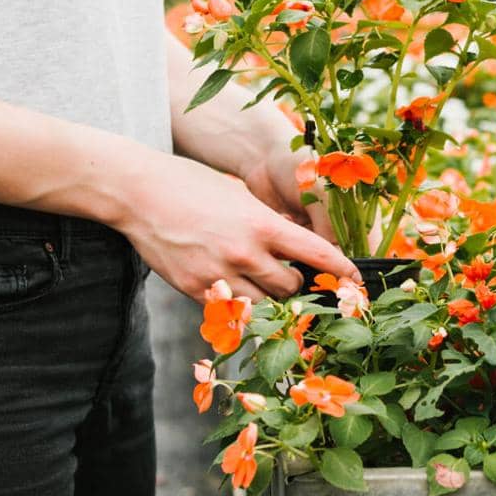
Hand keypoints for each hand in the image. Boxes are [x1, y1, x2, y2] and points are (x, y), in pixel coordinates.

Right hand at [116, 154, 358, 303]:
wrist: (139, 193)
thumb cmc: (192, 186)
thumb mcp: (239, 196)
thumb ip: (268, 224)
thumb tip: (295, 247)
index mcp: (262, 225)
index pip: (317, 254)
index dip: (341, 271)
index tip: (355, 280)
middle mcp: (245, 253)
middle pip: (291, 287)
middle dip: (295, 283)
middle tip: (289, 273)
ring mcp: (219, 275)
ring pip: (264, 305)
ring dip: (269, 298)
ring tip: (260, 281)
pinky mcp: (196, 290)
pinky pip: (231, 309)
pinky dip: (238, 302)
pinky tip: (232, 286)